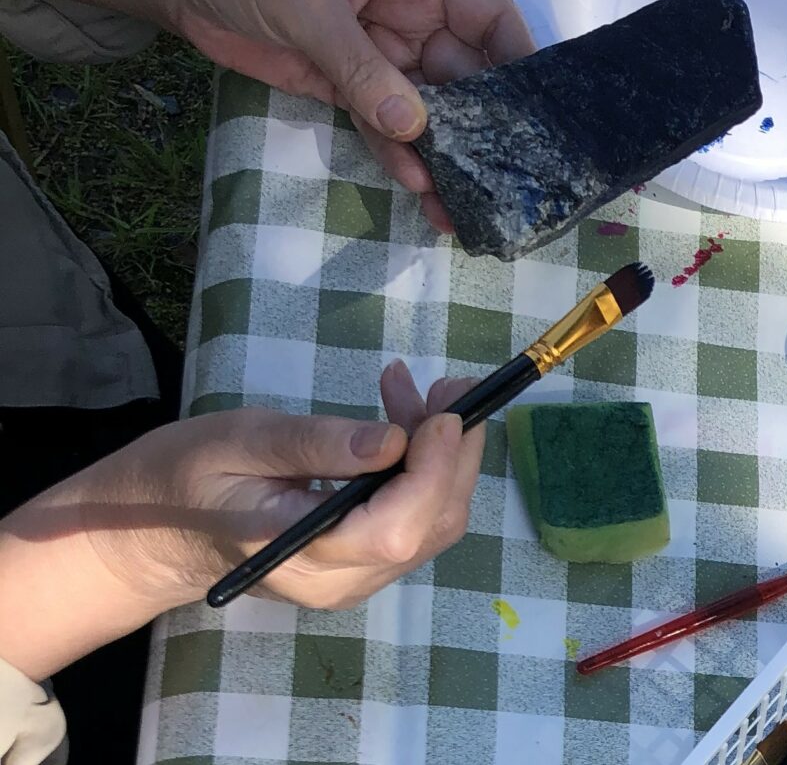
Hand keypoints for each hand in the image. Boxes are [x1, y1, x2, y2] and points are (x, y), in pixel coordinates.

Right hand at [85, 361, 486, 610]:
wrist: (152, 531)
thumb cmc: (185, 474)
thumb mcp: (239, 441)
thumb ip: (315, 445)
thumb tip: (393, 443)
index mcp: (296, 552)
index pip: (394, 529)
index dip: (435, 471)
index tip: (447, 411)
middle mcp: (335, 582)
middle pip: (429, 527)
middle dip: (454, 452)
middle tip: (447, 384)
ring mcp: (351, 581)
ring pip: (432, 524)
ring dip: (443, 454)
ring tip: (415, 390)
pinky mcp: (359, 567)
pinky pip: (413, 522)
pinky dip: (424, 469)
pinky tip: (402, 422)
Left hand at [166, 0, 535, 231]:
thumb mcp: (310, 6)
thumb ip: (363, 69)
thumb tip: (416, 127)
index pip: (490, 17)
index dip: (520, 60)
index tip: (543, 113)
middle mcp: (412, 13)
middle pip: (467, 73)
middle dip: (486, 124)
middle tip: (509, 175)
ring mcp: (381, 52)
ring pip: (429, 108)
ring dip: (446, 152)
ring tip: (466, 201)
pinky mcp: (346, 84)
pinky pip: (385, 124)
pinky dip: (401, 154)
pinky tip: (421, 186)